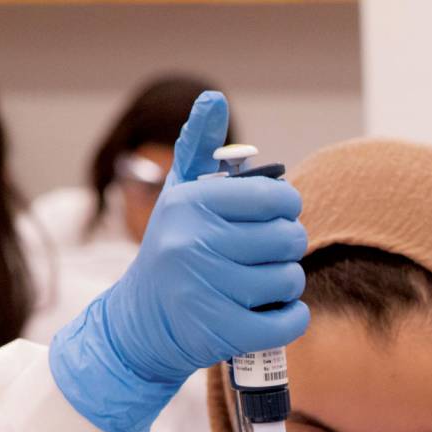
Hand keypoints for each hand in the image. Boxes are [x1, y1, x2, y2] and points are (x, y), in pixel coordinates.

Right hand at [49, 90, 308, 431]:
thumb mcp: (179, 194)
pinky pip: (290, 320)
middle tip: (263, 253)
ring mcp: (210, 290)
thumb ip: (199, 147)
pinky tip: (270, 311)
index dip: (285, 208)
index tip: (271, 217)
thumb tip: (214, 98)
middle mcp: (198, 244)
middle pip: (290, 239)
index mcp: (193, 205)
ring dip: (284, 283)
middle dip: (284, 247)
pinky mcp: (225, 332)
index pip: (277, 197)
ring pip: (291, 280)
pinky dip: (290, 317)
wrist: (140, 322)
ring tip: (258, 282)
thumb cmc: (171, 249)